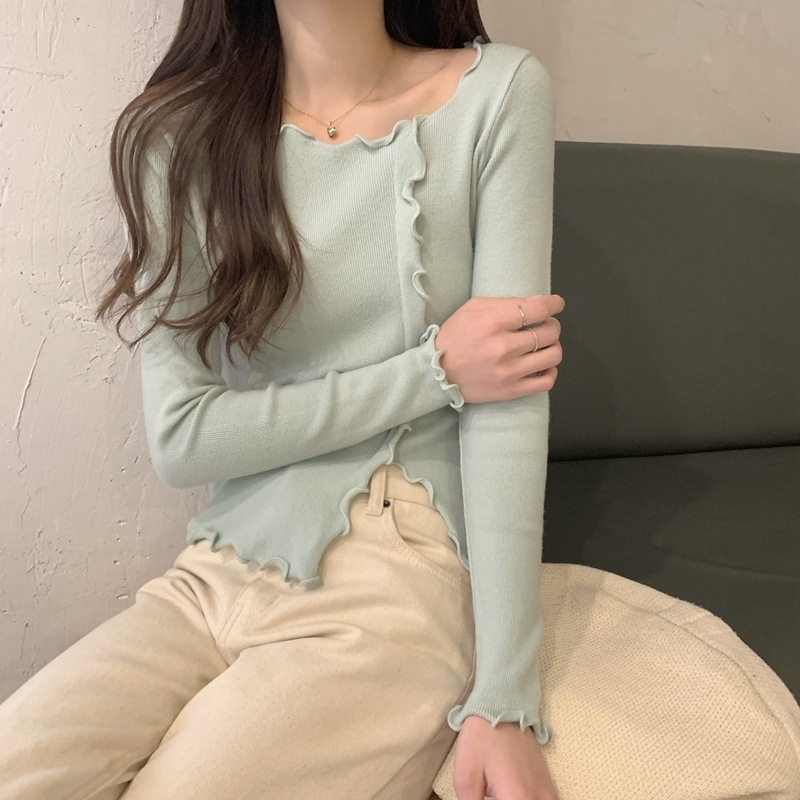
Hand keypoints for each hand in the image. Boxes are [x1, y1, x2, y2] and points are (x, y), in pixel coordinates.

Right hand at [435, 294, 564, 403]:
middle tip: (543, 326)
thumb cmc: (456, 336)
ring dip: (553, 346)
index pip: (539, 309)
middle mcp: (503, 347)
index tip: (556, 304)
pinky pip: (546, 381)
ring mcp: (509, 371)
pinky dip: (551, 371)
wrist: (437, 371)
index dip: (554, 304)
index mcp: (494, 322)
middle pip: (550, 331)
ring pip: (553, 355)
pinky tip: (542, 365)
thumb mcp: (474, 308)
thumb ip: (506, 302)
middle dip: (551, 325)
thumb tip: (539, 303)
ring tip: (543, 345)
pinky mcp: (511, 390)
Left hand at [452, 716, 558, 799]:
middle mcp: (539, 799)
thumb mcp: (465, 776)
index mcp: (518, 799)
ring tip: (501, 795)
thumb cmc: (481, 740)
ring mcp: (548, 793)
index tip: (487, 799)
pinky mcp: (549, 786)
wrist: (503, 707)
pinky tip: (512, 796)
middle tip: (493, 796)